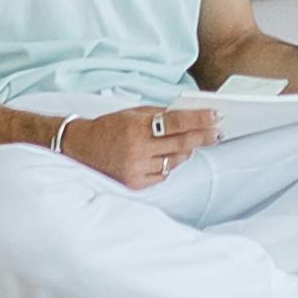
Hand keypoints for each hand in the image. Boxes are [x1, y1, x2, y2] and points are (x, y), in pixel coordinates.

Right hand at [57, 103, 217, 189]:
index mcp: (136, 127)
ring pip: (175, 161)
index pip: (176, 122)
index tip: (216, 117)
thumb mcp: (132, 113)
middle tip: (218, 132)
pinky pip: (163, 175)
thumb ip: (159, 115)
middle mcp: (137, 150)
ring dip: (185, 151)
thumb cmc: (109, 127)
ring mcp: (137, 169)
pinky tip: (162, 157)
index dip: (199, 119)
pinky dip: (168, 165)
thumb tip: (190, 115)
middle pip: (181, 143)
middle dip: (203, 137)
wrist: (80, 148)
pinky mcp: (135, 184)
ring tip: (187, 143)